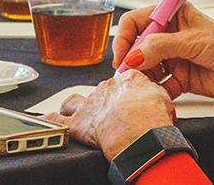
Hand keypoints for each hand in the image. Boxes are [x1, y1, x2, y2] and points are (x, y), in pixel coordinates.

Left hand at [42, 70, 175, 159]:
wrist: (140, 134)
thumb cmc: (153, 120)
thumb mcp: (166, 100)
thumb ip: (156, 95)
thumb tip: (156, 100)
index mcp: (128, 80)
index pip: (124, 81)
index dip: (127, 94)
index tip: (131, 102)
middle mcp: (106, 88)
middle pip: (99, 92)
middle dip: (103, 104)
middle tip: (112, 118)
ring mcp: (90, 105)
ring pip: (75, 102)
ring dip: (74, 108)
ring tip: (76, 115)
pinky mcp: (77, 124)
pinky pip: (57, 120)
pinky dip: (51, 121)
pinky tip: (47, 121)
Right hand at [114, 2, 213, 103]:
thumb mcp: (192, 41)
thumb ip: (160, 47)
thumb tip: (133, 56)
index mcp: (173, 15)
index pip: (137, 21)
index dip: (126, 37)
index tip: (123, 55)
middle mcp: (171, 35)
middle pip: (138, 47)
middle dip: (131, 61)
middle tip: (128, 74)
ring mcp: (174, 57)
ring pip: (146, 68)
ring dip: (142, 77)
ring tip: (142, 85)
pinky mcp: (180, 78)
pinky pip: (160, 85)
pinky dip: (156, 91)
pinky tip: (157, 94)